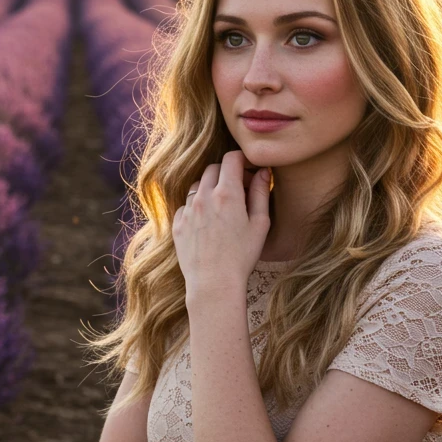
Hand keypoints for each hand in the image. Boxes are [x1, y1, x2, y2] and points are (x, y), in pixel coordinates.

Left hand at [173, 149, 270, 293]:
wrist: (213, 283)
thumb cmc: (242, 256)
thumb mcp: (260, 224)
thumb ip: (261, 193)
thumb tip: (262, 172)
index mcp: (227, 193)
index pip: (231, 158)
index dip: (243, 160)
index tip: (249, 170)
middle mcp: (204, 196)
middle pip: (213, 168)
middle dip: (227, 172)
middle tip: (240, 189)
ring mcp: (188, 210)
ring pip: (198, 185)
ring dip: (211, 188)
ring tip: (223, 207)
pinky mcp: (178, 224)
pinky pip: (187, 205)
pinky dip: (198, 206)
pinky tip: (208, 223)